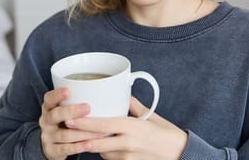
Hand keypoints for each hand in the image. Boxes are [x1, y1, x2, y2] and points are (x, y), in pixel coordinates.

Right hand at [39, 88, 106, 159]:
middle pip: (55, 115)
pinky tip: (89, 145)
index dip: (57, 94)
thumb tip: (105, 92)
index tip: (68, 91)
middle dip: (71, 111)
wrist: (53, 145)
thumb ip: (77, 102)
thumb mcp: (66, 111)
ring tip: (98, 132)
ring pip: (63, 135)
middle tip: (88, 108)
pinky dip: (78, 147)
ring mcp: (47, 136)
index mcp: (49, 108)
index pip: (49, 98)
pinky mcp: (51, 150)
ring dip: (82, 133)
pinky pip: (65, 149)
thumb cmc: (65, 122)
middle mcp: (46, 121)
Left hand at [66, 97, 187, 159]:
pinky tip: (105, 146)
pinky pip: (111, 159)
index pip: (102, 125)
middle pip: (96, 142)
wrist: (180, 154)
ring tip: (84, 137)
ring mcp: (128, 157)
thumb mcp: (150, 116)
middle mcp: (128, 143)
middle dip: (80, 137)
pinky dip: (106, 153)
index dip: (84, 123)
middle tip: (67, 130)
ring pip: (102, 152)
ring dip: (93, 145)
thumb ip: (133, 106)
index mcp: (132, 127)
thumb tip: (121, 94)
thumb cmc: (166, 134)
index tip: (69, 119)